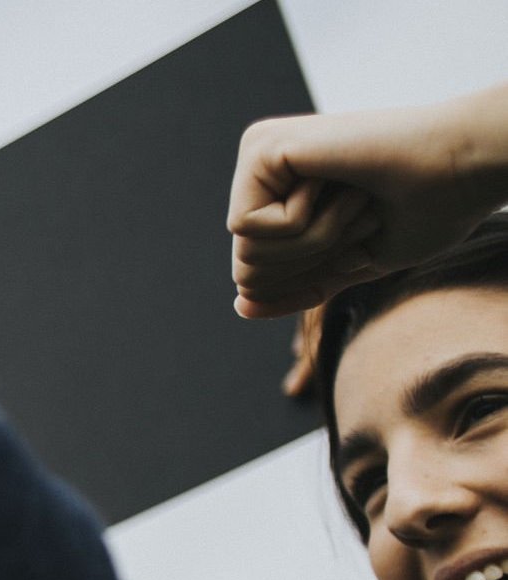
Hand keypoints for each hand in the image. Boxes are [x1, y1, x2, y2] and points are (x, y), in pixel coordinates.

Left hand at [230, 84, 507, 317]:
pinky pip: (251, 229)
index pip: (255, 278)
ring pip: (246, 254)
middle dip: (313, 261)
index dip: (311, 278)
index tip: (363, 234)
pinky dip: (308, 223)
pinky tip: (342, 182)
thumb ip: (300, 283)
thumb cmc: (429, 208)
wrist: (468, 164)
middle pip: (244, 271)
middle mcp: (260, 171)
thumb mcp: (354, 262)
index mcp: (282, 195)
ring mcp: (256, 154)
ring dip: (317, 241)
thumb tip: (239, 303)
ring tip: (355, 197)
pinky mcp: (259, 148)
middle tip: (362, 214)